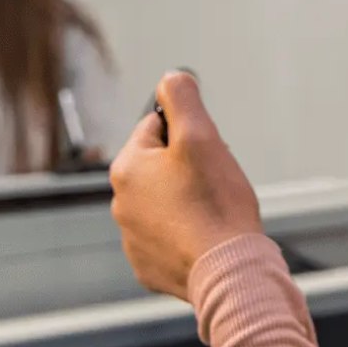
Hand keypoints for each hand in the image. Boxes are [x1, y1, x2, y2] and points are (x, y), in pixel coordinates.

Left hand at [109, 70, 262, 301]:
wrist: (227, 269)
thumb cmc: (216, 204)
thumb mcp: (201, 135)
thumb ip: (182, 97)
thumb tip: (171, 77)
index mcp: (127, 168)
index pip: (156, 127)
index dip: (189, 134)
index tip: (208, 153)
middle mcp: (120, 203)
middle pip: (159, 166)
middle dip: (187, 168)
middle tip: (214, 182)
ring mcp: (132, 238)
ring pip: (163, 202)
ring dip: (185, 200)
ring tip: (212, 211)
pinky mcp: (147, 265)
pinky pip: (166, 237)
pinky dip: (184, 234)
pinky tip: (204, 236)